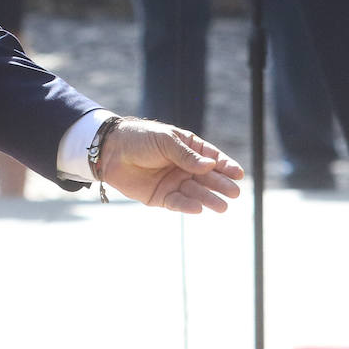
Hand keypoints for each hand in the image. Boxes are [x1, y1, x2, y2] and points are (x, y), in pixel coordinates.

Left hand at [97, 119, 243, 213]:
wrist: (111, 151)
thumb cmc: (140, 139)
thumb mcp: (166, 141)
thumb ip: (186, 155)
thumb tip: (209, 165)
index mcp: (188, 148)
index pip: (212, 158)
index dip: (225, 166)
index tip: (237, 173)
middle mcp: (184, 167)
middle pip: (207, 177)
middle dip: (221, 185)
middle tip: (235, 192)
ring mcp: (174, 182)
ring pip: (196, 193)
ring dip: (209, 199)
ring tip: (223, 206)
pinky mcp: (161, 197)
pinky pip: (177, 203)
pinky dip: (188, 206)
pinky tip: (199, 208)